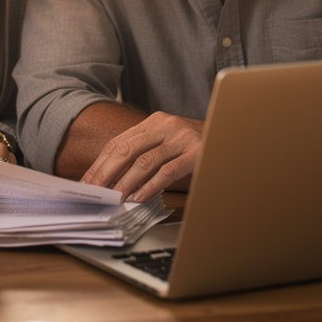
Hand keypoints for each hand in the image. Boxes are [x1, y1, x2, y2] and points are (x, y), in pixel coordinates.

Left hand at [79, 111, 202, 201]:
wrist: (234, 136)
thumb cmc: (198, 146)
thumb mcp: (169, 143)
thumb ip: (146, 154)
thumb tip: (115, 180)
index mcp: (154, 122)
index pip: (118, 143)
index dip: (100, 164)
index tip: (87, 183)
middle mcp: (166, 125)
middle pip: (125, 150)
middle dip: (106, 173)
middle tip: (94, 193)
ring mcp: (182, 137)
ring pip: (144, 161)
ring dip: (126, 182)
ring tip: (115, 199)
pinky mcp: (197, 152)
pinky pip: (168, 170)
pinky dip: (151, 185)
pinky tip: (140, 197)